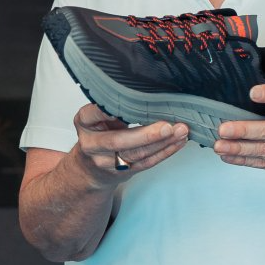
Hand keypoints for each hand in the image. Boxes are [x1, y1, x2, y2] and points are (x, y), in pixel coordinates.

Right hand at [72, 103, 187, 183]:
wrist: (90, 169)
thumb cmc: (98, 134)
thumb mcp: (97, 117)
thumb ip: (114, 107)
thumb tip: (147, 92)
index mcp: (85, 123)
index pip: (94, 114)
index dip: (110, 111)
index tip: (130, 103)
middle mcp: (92, 144)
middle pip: (118, 141)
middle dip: (146, 135)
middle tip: (167, 126)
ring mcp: (107, 161)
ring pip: (136, 154)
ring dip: (162, 143)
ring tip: (179, 131)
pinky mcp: (123, 172)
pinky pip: (146, 163)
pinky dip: (165, 152)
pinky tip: (177, 142)